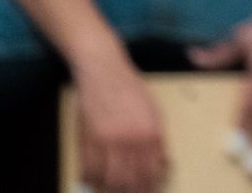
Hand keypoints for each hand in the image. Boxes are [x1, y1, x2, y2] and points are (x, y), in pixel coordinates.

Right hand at [69, 48, 168, 192]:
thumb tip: (162, 162)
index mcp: (152, 131)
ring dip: (111, 190)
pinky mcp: (89, 139)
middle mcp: (132, 138)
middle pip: (132, 179)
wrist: (104, 71)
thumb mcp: (153, 110)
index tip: (149, 190)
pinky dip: (92, 180)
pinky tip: (94, 181)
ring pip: (111, 179)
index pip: (154, 170)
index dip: (151, 185)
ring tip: (112, 191)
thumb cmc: (130, 88)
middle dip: (133, 192)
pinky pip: (90, 170)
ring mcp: (109, 140)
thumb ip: (158, 137)